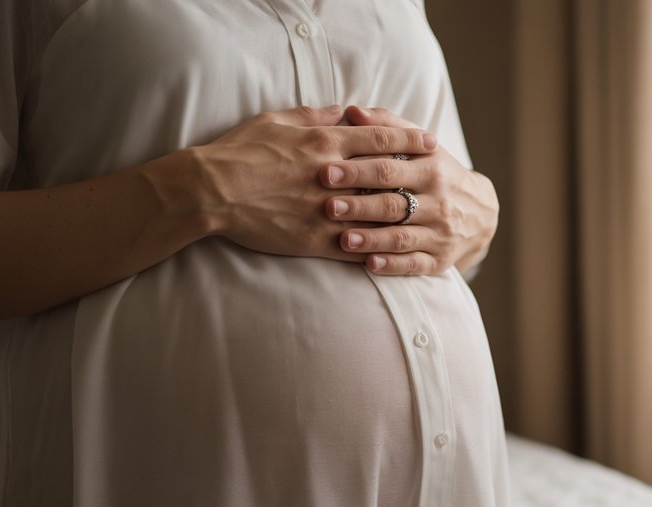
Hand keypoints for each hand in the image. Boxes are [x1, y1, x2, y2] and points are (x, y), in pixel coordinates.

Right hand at [195, 105, 438, 261]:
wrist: (208, 190)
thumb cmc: (238, 152)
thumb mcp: (276, 121)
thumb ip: (314, 116)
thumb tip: (343, 110)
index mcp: (324, 144)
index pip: (379, 139)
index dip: (409, 140)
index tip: (432, 142)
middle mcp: (332, 175)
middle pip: (388, 175)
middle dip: (418, 176)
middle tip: (443, 179)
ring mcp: (325, 209)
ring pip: (377, 214)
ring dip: (405, 216)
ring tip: (427, 217)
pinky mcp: (314, 239)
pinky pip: (355, 246)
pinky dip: (377, 249)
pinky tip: (395, 252)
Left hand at [319, 106, 498, 275]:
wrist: (481, 213)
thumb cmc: (438, 174)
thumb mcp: (421, 147)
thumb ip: (387, 128)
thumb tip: (351, 111)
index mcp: (432, 170)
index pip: (390, 169)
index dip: (357, 170)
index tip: (326, 172)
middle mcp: (439, 202)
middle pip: (394, 204)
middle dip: (359, 206)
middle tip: (328, 206)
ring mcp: (440, 234)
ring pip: (403, 237)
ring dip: (372, 239)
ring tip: (344, 240)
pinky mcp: (439, 260)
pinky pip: (415, 264)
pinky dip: (393, 264)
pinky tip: (370, 264)